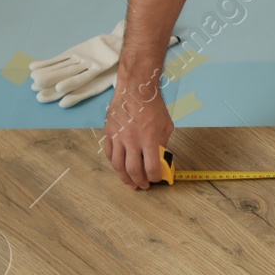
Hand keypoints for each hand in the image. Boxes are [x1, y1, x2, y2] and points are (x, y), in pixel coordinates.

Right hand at [102, 75, 172, 189]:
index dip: (155, 178)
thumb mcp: (166, 126)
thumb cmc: (153, 105)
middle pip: (132, 170)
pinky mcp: (109, 133)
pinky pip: (109, 154)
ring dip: (124, 178)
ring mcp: (118, 137)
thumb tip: (159, 159)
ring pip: (117, 165)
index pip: (151, 167)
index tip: (157, 180)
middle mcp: (131, 140)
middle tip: (143, 186)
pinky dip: (114, 164)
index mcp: (149, 139)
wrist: (135, 88)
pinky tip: (120, 168)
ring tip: (130, 183)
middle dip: (139, 182)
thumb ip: (162, 144)